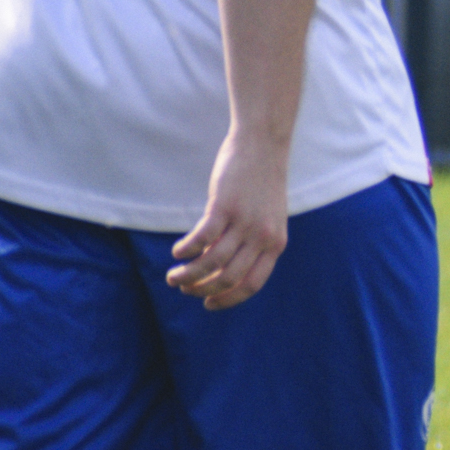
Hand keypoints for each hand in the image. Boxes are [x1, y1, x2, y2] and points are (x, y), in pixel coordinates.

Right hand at [166, 131, 290, 309]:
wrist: (262, 145)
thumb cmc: (261, 184)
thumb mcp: (266, 218)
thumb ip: (252, 243)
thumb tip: (221, 270)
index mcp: (276, 243)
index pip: (252, 284)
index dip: (228, 299)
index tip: (208, 304)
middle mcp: (262, 236)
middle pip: (229, 278)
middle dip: (203, 289)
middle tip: (184, 288)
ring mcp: (244, 222)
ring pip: (212, 262)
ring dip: (189, 275)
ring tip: (173, 276)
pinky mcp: (225, 206)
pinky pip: (201, 238)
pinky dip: (186, 250)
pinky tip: (178, 252)